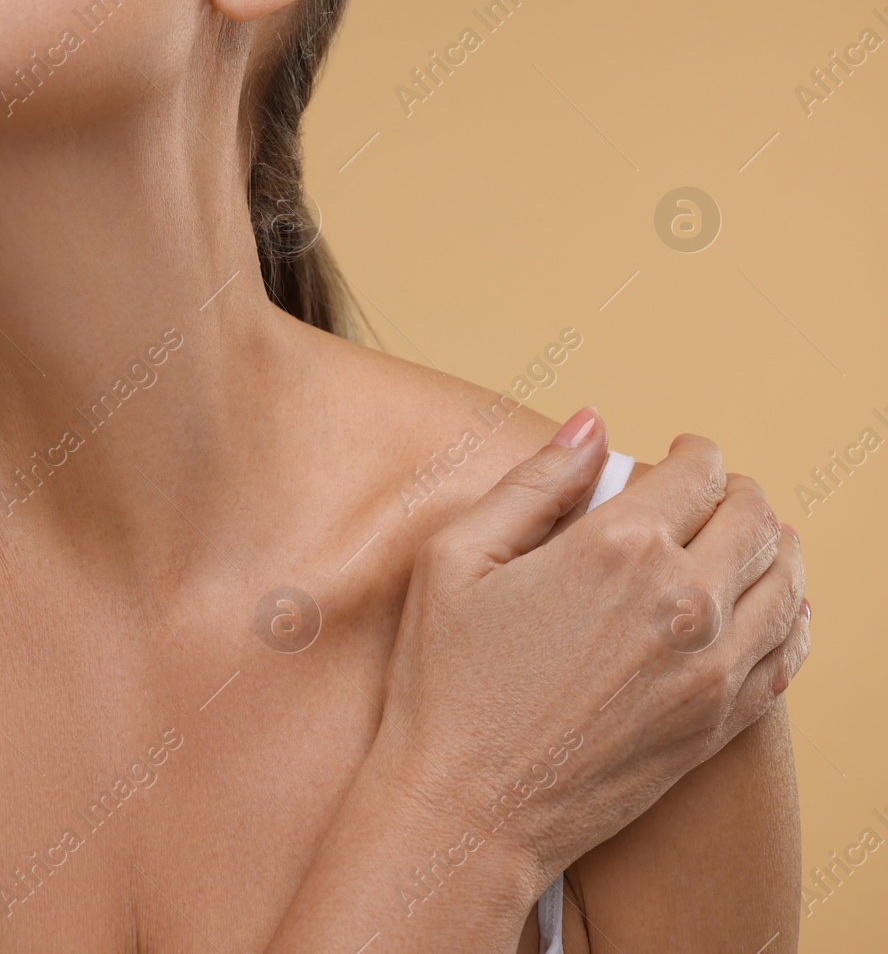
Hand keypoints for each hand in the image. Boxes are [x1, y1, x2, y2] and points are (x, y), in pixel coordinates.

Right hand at [373, 408, 809, 885]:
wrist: (467, 810)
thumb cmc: (446, 683)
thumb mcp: (456, 561)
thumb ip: (532, 483)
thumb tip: (591, 424)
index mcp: (616, 549)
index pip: (696, 471)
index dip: (689, 452)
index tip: (675, 455)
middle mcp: (682, 601)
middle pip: (753, 518)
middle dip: (735, 492)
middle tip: (707, 494)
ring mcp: (711, 667)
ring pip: (784, 579)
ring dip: (771, 546)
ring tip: (742, 540)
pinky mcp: (718, 722)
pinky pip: (787, 649)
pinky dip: (788, 613)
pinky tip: (764, 605)